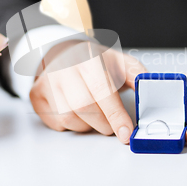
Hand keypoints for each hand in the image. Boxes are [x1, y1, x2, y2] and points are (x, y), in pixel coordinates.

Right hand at [30, 40, 145, 143]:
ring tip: (93, 111)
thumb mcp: (120, 61)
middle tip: (113, 123)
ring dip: (88, 124)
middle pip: (85, 108)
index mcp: (87, 57)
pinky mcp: (37, 96)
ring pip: (70, 119)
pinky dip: (72, 124)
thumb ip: (136, 75)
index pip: (102, 90)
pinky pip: (57, 123)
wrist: (64, 53)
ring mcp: (47, 82)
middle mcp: (63, 69)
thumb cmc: (95, 61)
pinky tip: (76, 111)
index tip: (126, 132)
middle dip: (105, 123)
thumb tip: (149, 90)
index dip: (115, 115)